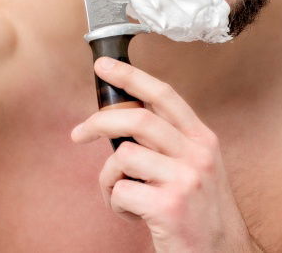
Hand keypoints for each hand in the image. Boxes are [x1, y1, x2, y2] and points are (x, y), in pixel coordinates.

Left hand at [70, 57, 261, 252]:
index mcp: (202, 140)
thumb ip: (169, 142)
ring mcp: (184, 179)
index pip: (164, 94)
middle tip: (79, 133)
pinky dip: (116, 204)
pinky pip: (120, 191)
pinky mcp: (168, 206)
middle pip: (137, 117)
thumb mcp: (197, 168)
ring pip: (122, 156)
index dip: (131, 76)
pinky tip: (134, 214)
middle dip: (99, 121)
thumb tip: (123, 118)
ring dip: (109, 178)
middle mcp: (197, 154)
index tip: (103, 66)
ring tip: (123, 196)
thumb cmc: (201, 214)